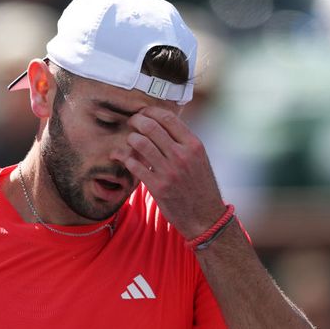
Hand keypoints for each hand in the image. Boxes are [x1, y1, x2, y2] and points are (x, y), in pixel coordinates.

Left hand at [114, 106, 226, 238]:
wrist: (206, 217)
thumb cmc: (200, 185)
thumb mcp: (199, 158)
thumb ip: (183, 141)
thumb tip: (162, 124)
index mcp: (193, 145)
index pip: (167, 118)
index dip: (150, 111)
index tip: (142, 113)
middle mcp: (182, 155)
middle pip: (151, 127)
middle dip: (136, 121)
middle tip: (131, 123)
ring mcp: (169, 171)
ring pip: (140, 143)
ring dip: (130, 138)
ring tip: (129, 140)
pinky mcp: (158, 187)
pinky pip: (135, 165)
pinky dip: (126, 158)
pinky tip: (123, 158)